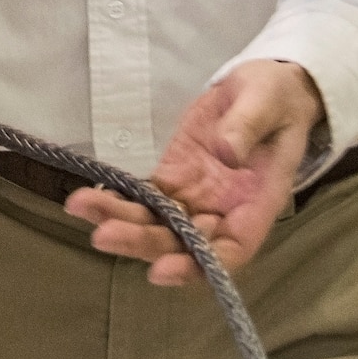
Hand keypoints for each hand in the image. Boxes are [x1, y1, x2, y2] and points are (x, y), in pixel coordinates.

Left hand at [66, 60, 324, 286]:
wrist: (263, 88)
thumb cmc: (276, 98)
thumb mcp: (267, 102)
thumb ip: (248, 126)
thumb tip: (227, 152)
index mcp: (257, 203)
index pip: (232, 250)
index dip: (198, 266)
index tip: (161, 270)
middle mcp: (224, 210)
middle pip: (182, 241)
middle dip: (143, 242)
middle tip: (103, 235)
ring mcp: (196, 195)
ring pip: (157, 222)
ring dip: (120, 220)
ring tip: (81, 206)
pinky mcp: (174, 176)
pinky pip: (146, 197)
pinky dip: (118, 199)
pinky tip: (89, 197)